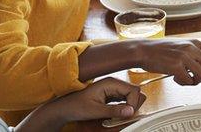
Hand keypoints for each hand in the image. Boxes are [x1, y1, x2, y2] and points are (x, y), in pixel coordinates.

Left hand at [17, 78, 145, 130]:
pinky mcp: (112, 95)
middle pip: (135, 92)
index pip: (133, 90)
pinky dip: (124, 108)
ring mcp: (113, 89)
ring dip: (129, 107)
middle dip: (134, 105)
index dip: (133, 103)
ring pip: (131, 97)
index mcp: (111, 83)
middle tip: (125, 116)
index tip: (128, 114)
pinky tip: (117, 115)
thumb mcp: (95, 111)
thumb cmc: (76, 106)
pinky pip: (125, 100)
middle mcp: (114, 84)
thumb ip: (114, 111)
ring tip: (120, 116)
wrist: (64, 108)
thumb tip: (130, 111)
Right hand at [131, 39, 200, 84]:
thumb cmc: (162, 50)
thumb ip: (198, 57)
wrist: (144, 50)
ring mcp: (183, 56)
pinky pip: (188, 80)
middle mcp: (191, 48)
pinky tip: (176, 79)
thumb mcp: (183, 48)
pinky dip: (184, 83)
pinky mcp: (175, 66)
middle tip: (194, 78)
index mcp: (195, 42)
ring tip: (185, 78)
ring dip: (194, 81)